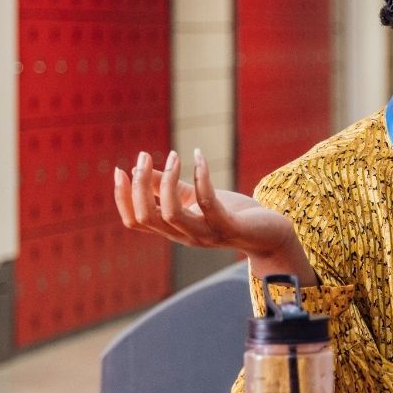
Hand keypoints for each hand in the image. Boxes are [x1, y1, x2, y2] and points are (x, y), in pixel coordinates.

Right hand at [114, 149, 308, 273]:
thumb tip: (141, 168)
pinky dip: (201, 177)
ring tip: (173, 156)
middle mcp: (185, 236)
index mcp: (173, 230)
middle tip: (143, 156)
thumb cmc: (233, 214)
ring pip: (171, 214)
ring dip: (167, 181)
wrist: (272, 234)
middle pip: (147, 217)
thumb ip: (168, 187)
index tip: (120, 170)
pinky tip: (199, 157)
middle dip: (139, 186)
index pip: (135, 221)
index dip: (123, 197)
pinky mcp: (228, 227)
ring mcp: (206, 234)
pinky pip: (207, 203)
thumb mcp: (194, 197)